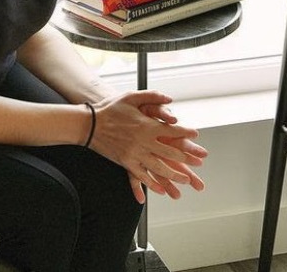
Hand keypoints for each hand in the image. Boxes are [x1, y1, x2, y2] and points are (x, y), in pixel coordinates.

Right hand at [88, 90, 206, 202]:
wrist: (89, 124)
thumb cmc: (111, 108)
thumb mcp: (132, 96)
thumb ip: (153, 96)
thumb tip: (170, 99)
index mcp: (147, 126)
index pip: (172, 130)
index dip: (186, 133)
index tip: (196, 135)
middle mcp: (143, 142)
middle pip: (169, 152)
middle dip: (185, 158)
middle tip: (197, 162)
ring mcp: (135, 154)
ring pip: (158, 168)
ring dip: (173, 175)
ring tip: (184, 180)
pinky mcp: (126, 163)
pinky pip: (142, 176)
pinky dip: (152, 184)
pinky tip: (160, 189)